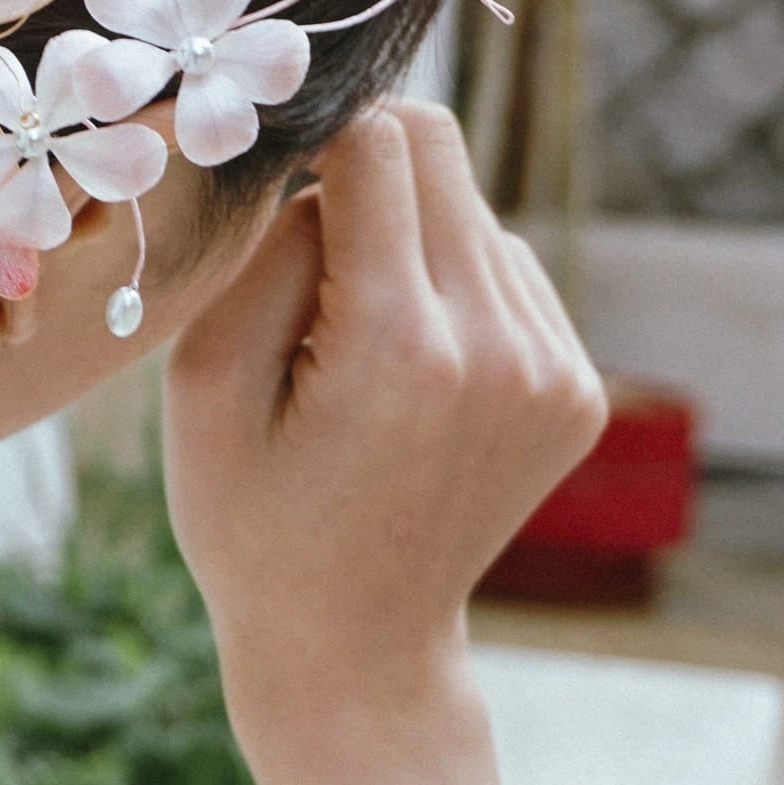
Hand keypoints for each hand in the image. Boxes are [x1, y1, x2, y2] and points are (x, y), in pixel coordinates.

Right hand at [164, 101, 606, 763]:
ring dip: (412, 240)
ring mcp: (553, 371)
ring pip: (474, 212)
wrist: (356, 648)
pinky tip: (412, 370)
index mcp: (398, 344)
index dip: (318, 136)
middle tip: (309, 255)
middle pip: (438, 154)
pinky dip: (454, 288)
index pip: (380, 143)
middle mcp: (497, 347)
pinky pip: (508, 270)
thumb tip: (324, 153)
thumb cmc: (252, 518)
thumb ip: (265, 250)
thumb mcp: (205, 384)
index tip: (278, 175)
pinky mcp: (578, 389)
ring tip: (358, 343)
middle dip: (365, 172)